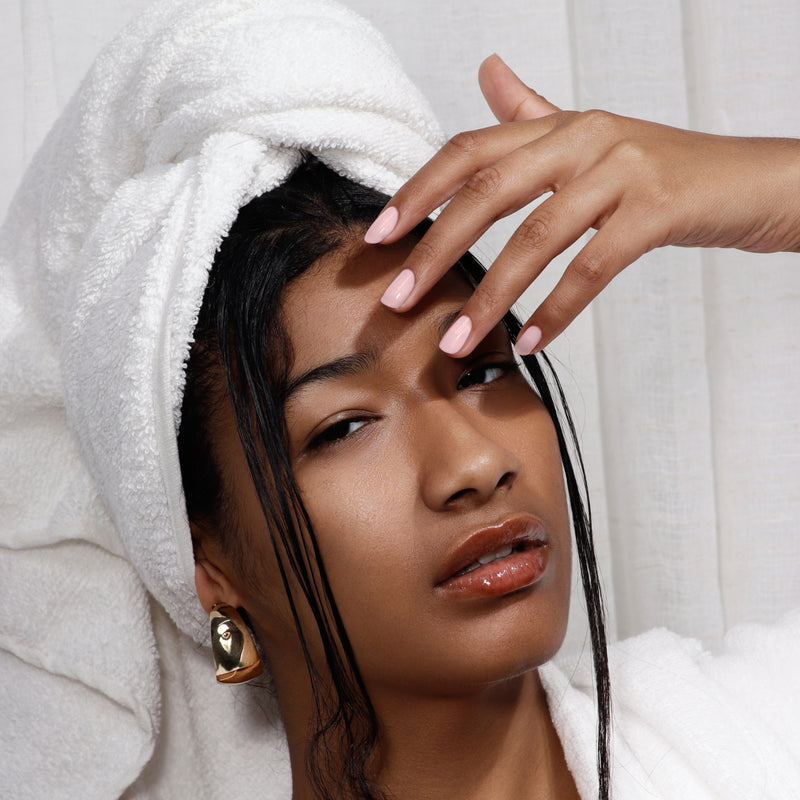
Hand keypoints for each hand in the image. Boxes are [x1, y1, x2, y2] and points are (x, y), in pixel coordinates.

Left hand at [366, 55, 799, 355]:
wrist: (750, 179)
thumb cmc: (662, 168)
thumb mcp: (591, 136)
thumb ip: (533, 113)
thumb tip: (486, 71)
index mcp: (558, 125)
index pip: (469, 151)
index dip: (417, 192)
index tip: (378, 238)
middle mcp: (583, 138)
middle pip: (488, 193)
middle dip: (435, 250)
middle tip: (396, 299)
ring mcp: (623, 169)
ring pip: (536, 235)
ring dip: (490, 295)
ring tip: (458, 341)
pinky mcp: (658, 207)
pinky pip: (593, 265)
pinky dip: (557, 308)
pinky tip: (530, 341)